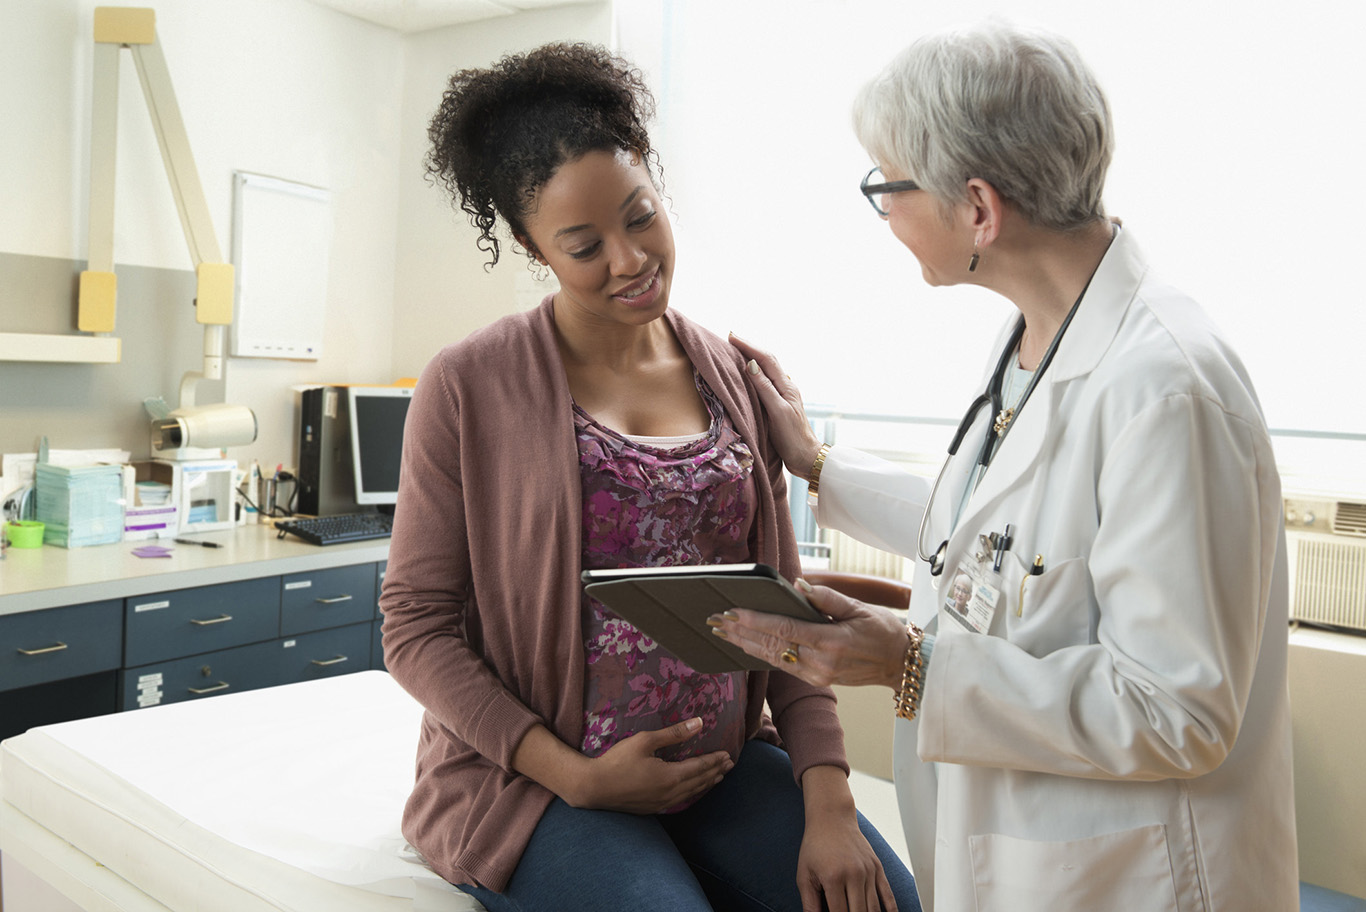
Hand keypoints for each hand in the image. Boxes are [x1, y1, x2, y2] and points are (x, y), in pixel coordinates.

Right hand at [574, 718, 733, 813]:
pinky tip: (694, 791)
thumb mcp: (645, 741)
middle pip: (700, 781)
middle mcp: (670, 793)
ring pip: (692, 793)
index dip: (715, 760)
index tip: (728, 754)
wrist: (594, 787)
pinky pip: (681, 801)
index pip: (700, 767)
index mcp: (670, 777)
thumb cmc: (617, 761)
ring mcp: (662, 804)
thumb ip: (674, 734)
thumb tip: (699, 723)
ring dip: (707, 784)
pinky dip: (693, 794)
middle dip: (716, 771)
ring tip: (718, 776)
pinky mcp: (653, 808)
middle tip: (729, 764)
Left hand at [710, 581, 905, 688]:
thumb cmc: (884, 631)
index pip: (784, 629)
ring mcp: (818, 675)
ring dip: (745, 645)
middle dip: (740, 633)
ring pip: (773, 658)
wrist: (901, 664)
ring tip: (722, 632)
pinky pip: (783, 666)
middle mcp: (821, 663)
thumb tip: (798, 585)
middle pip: (771, 645)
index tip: (732, 612)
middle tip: (715, 621)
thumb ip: (827, 598)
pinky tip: (745, 646)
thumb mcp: (860, 608)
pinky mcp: (818, 680)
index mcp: (831, 642)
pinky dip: (761, 654)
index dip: (755, 621)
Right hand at [728, 333, 823, 479]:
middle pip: (767, 360)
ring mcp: (783, 396)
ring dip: (752, 357)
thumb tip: (751, 364)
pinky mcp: (779, 405)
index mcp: (786, 386)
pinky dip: (755, 372)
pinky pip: (765, 381)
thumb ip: (765, 388)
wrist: (805, 457)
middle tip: (731, 338)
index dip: (749, 346)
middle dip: (750, 347)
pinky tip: (748, 374)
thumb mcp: (777, 412)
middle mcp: (785, 387)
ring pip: (767, 369)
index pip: (765, 359)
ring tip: (737, 350)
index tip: (731, 337)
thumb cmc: (792, 437)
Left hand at [798, 766, 896, 911]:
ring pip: (874, 908)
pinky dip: (891, 910)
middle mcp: (854, 875)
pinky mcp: (877, 867)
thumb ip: (809, 903)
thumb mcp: (804, 874)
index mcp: (833, 877)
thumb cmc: (816, 846)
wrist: (832, 818)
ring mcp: (868, 871)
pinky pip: (888, 894)